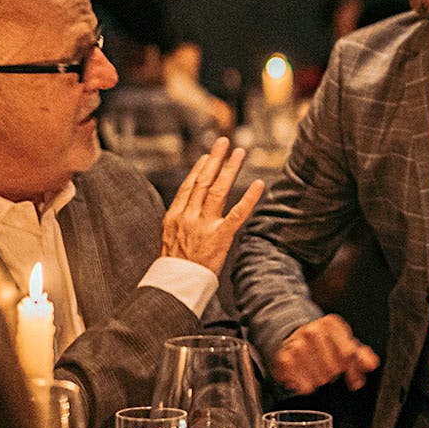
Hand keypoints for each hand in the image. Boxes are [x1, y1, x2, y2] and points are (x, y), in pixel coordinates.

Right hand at [160, 137, 264, 273]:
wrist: (175, 285)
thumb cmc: (174, 266)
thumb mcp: (169, 239)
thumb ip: (179, 222)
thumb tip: (189, 208)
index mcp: (174, 216)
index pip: (188, 186)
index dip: (198, 169)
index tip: (207, 156)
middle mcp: (189, 216)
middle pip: (203, 181)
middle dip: (214, 160)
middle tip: (223, 142)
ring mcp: (205, 225)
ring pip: (218, 190)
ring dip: (229, 168)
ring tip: (239, 152)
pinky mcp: (221, 236)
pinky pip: (238, 213)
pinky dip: (249, 197)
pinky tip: (259, 184)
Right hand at [272, 314, 379, 393]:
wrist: (293, 337)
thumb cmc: (323, 343)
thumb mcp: (345, 344)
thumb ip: (361, 355)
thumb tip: (371, 364)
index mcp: (331, 325)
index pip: (348, 354)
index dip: (351, 369)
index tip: (349, 374)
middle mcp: (313, 331)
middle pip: (334, 368)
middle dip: (334, 373)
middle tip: (328, 369)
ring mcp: (297, 344)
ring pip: (320, 378)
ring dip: (320, 380)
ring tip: (316, 371)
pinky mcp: (284, 359)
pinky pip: (303, 385)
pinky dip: (306, 386)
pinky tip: (305, 378)